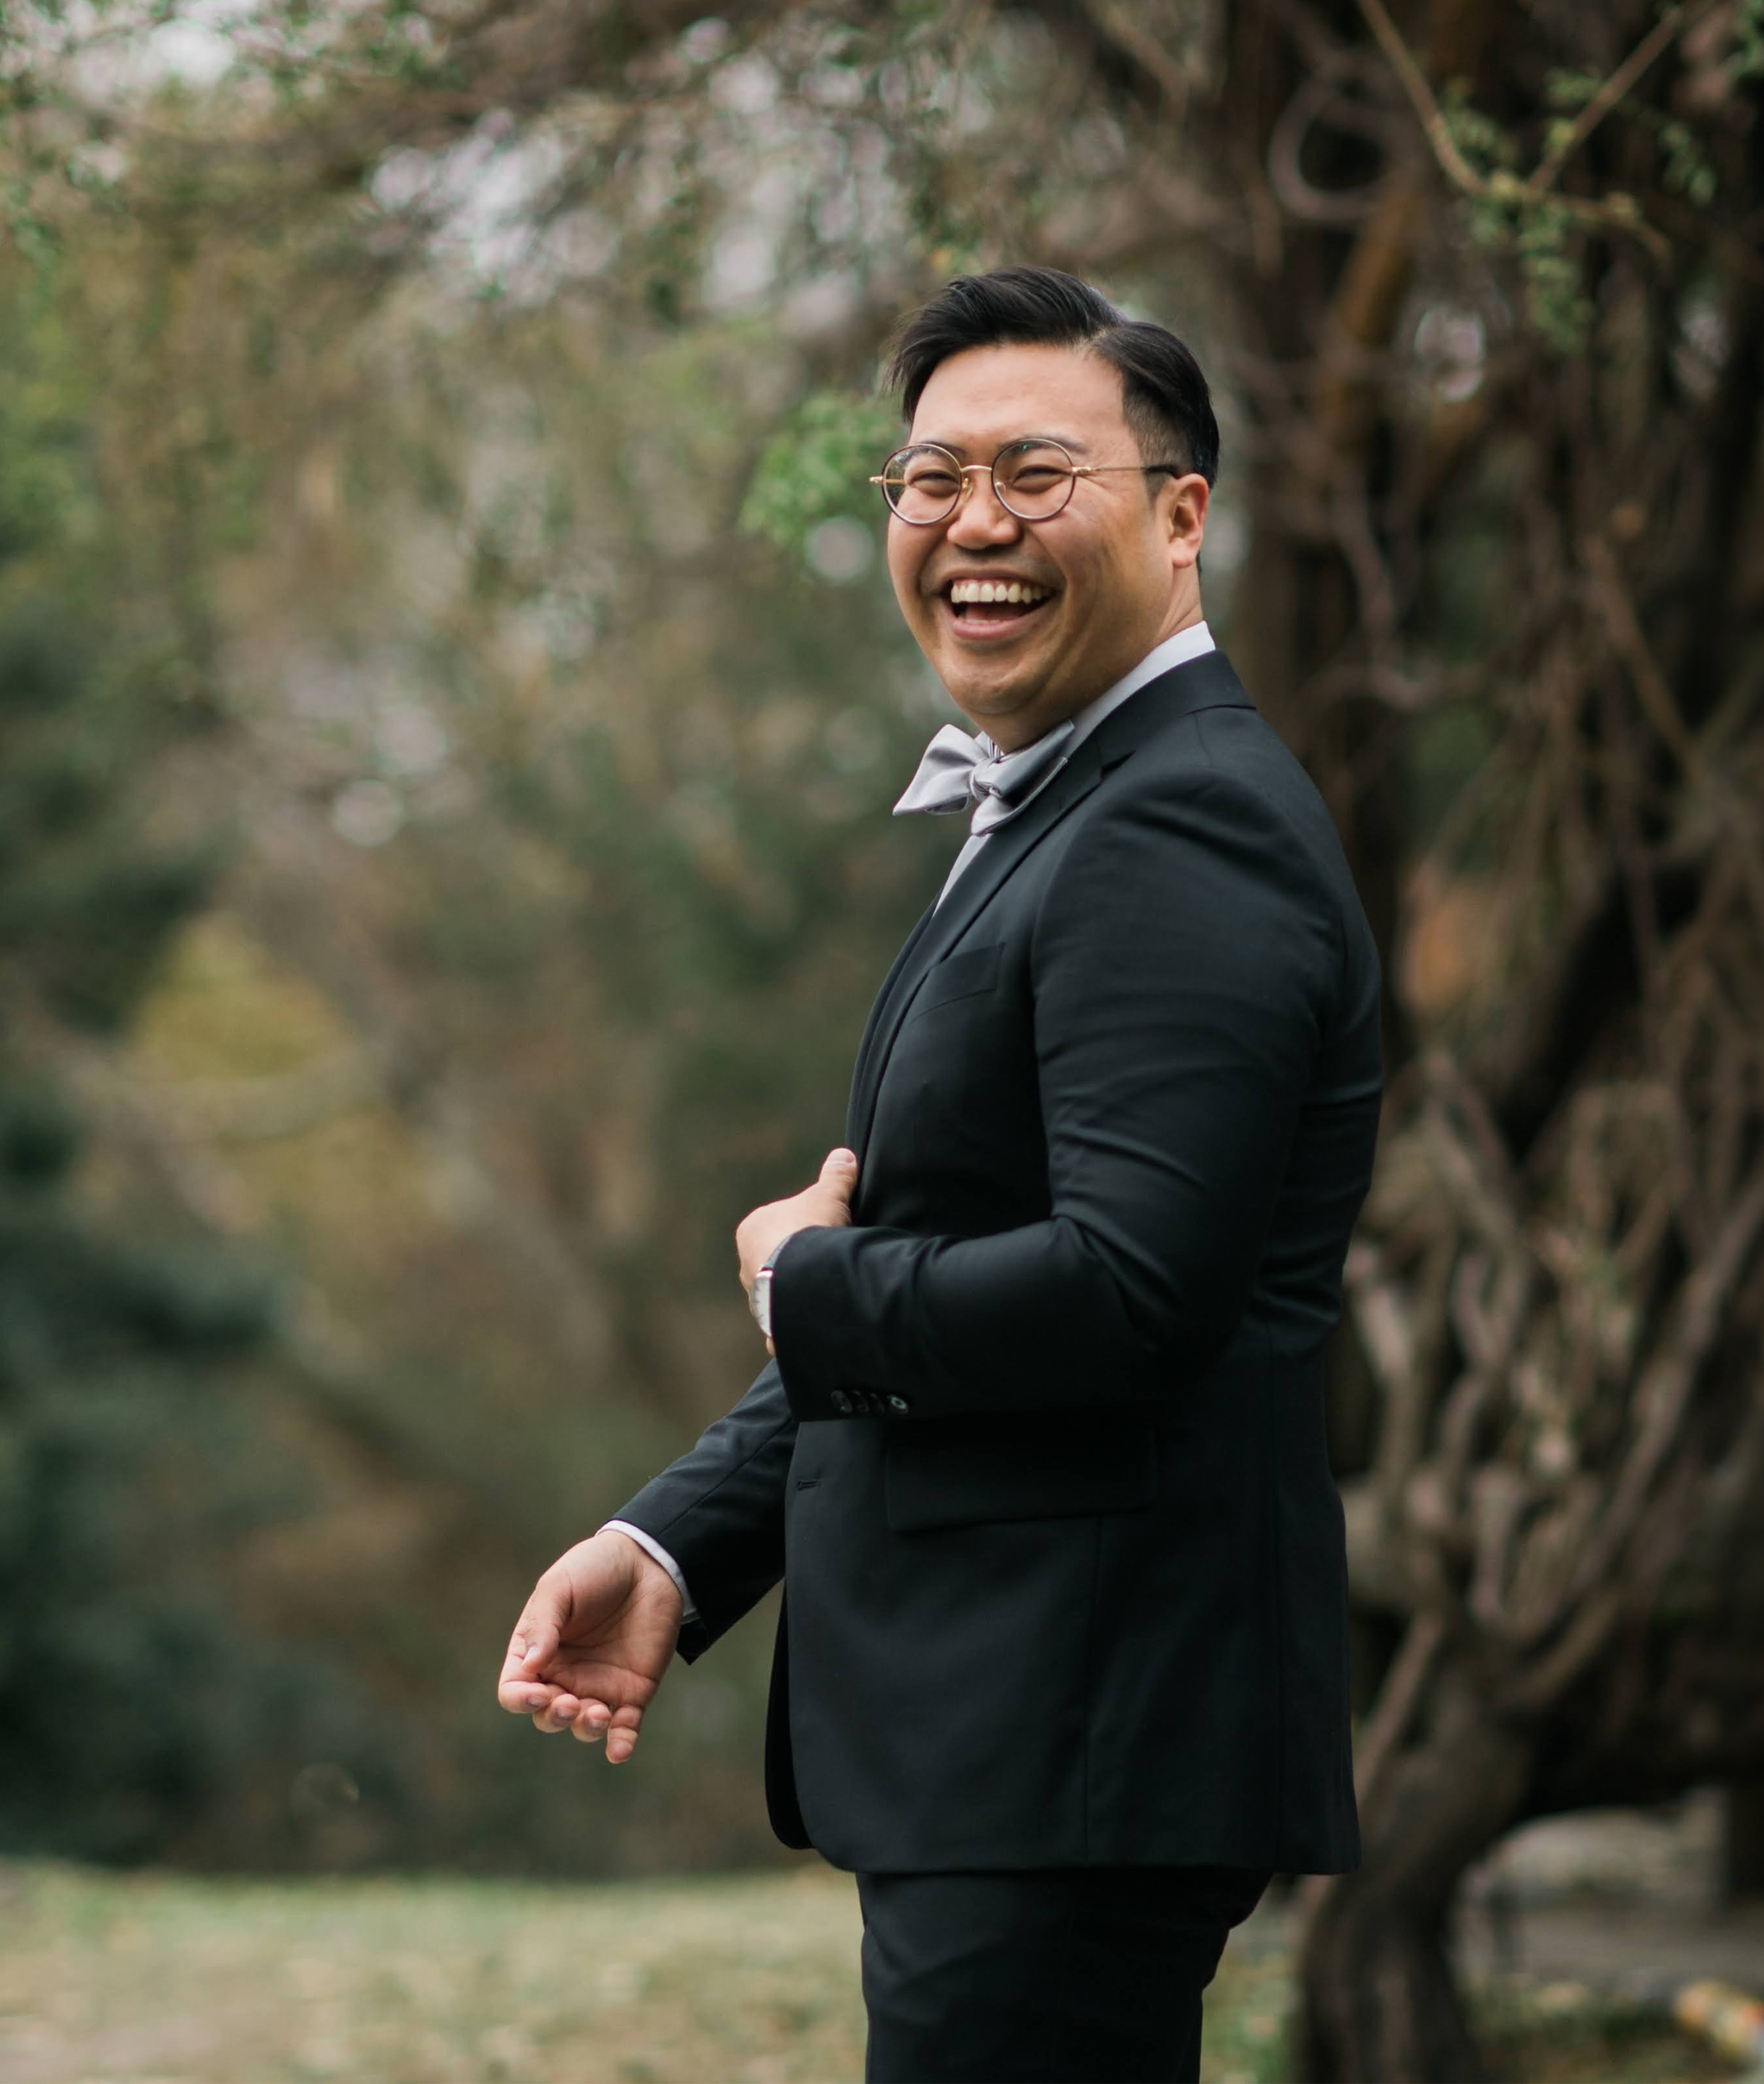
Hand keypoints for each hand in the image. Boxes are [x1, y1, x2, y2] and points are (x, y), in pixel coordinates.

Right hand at [497, 1529, 683, 1762]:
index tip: (538, 1693)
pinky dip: (620, 1744)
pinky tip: (619, 1751)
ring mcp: (597, 1687)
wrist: (647, 1562)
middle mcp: (563, 1676)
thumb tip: (531, 1667)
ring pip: (583, 1727)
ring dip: (586, 1728)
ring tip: (598, 1714)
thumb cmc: (594, 1569)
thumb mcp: (560, 1588)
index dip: (520, 1700)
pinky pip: (624, 1728)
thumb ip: (543, 1625)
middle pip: (546, 1716)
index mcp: (536, 1653)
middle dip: (554, 1717)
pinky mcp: (632, 1692)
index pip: (514, 1690)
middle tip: (571, 1703)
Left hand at [735, 1149, 857, 1315]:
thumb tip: (844, 1156)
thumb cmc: (808, 1230)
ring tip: (824, 1286)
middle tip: (826, 1258)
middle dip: (798, 1259)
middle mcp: (745, 1262)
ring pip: (779, 1288)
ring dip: (798, 1288)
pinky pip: (783, 1318)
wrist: (805, 1278)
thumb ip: (835, 1177)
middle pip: (777, 1257)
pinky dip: (796, 1318)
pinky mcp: (769, 1320)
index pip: (778, 1223)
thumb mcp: (828, 1196)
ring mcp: (755, 1294)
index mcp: (752, 1228)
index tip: (823, 1229)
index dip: (802, 1225)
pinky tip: (814, 1314)